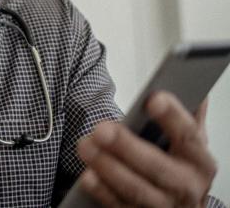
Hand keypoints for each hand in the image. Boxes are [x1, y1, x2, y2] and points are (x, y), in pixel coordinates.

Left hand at [76, 91, 216, 206]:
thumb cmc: (180, 169)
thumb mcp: (190, 145)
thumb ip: (189, 117)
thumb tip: (194, 88)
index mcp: (199, 161)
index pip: (188, 136)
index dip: (172, 117)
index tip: (153, 98)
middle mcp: (186, 186)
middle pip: (157, 167)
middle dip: (127, 147)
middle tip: (102, 128)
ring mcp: (164, 206)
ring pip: (136, 189)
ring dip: (108, 167)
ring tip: (85, 146)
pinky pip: (119, 206)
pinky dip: (102, 191)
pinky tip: (87, 176)